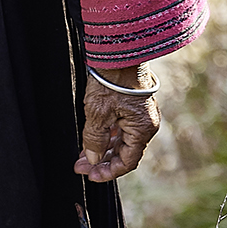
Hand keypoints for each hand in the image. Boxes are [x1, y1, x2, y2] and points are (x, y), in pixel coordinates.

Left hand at [75, 65, 161, 182]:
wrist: (118, 52)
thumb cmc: (111, 81)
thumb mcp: (97, 114)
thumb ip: (95, 140)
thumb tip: (93, 159)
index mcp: (142, 129)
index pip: (127, 161)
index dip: (108, 171)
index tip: (90, 174)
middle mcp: (146, 124)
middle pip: (124, 152)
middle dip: (101, 161)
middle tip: (80, 166)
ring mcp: (140, 115)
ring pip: (121, 141)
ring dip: (102, 149)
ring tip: (82, 155)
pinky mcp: (132, 107)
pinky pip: (120, 128)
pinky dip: (106, 136)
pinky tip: (91, 140)